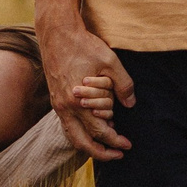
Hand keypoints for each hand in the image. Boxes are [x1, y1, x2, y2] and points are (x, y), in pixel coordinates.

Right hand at [40, 19, 133, 159]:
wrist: (57, 32)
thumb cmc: (83, 45)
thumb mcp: (110, 61)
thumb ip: (123, 84)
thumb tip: (131, 104)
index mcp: (78, 101)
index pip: (99, 131)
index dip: (115, 141)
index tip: (128, 145)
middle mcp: (65, 107)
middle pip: (82, 142)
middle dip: (101, 152)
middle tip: (118, 153)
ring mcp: (58, 104)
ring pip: (72, 135)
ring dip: (89, 143)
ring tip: (107, 143)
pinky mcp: (56, 98)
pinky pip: (67, 124)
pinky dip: (81, 131)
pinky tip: (93, 125)